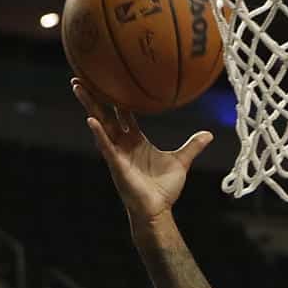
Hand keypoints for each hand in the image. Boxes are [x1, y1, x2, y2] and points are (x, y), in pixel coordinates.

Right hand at [73, 78, 213, 225]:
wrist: (158, 209)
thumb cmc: (164, 188)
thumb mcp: (181, 161)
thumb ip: (192, 146)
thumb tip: (209, 134)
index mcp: (135, 140)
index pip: (124, 113)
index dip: (117, 98)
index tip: (111, 79)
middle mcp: (123, 143)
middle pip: (105, 114)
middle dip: (94, 97)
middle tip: (80, 77)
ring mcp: (117, 152)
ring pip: (100, 125)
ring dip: (89, 106)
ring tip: (78, 88)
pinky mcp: (116, 165)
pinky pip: (106, 146)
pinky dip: (99, 134)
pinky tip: (91, 120)